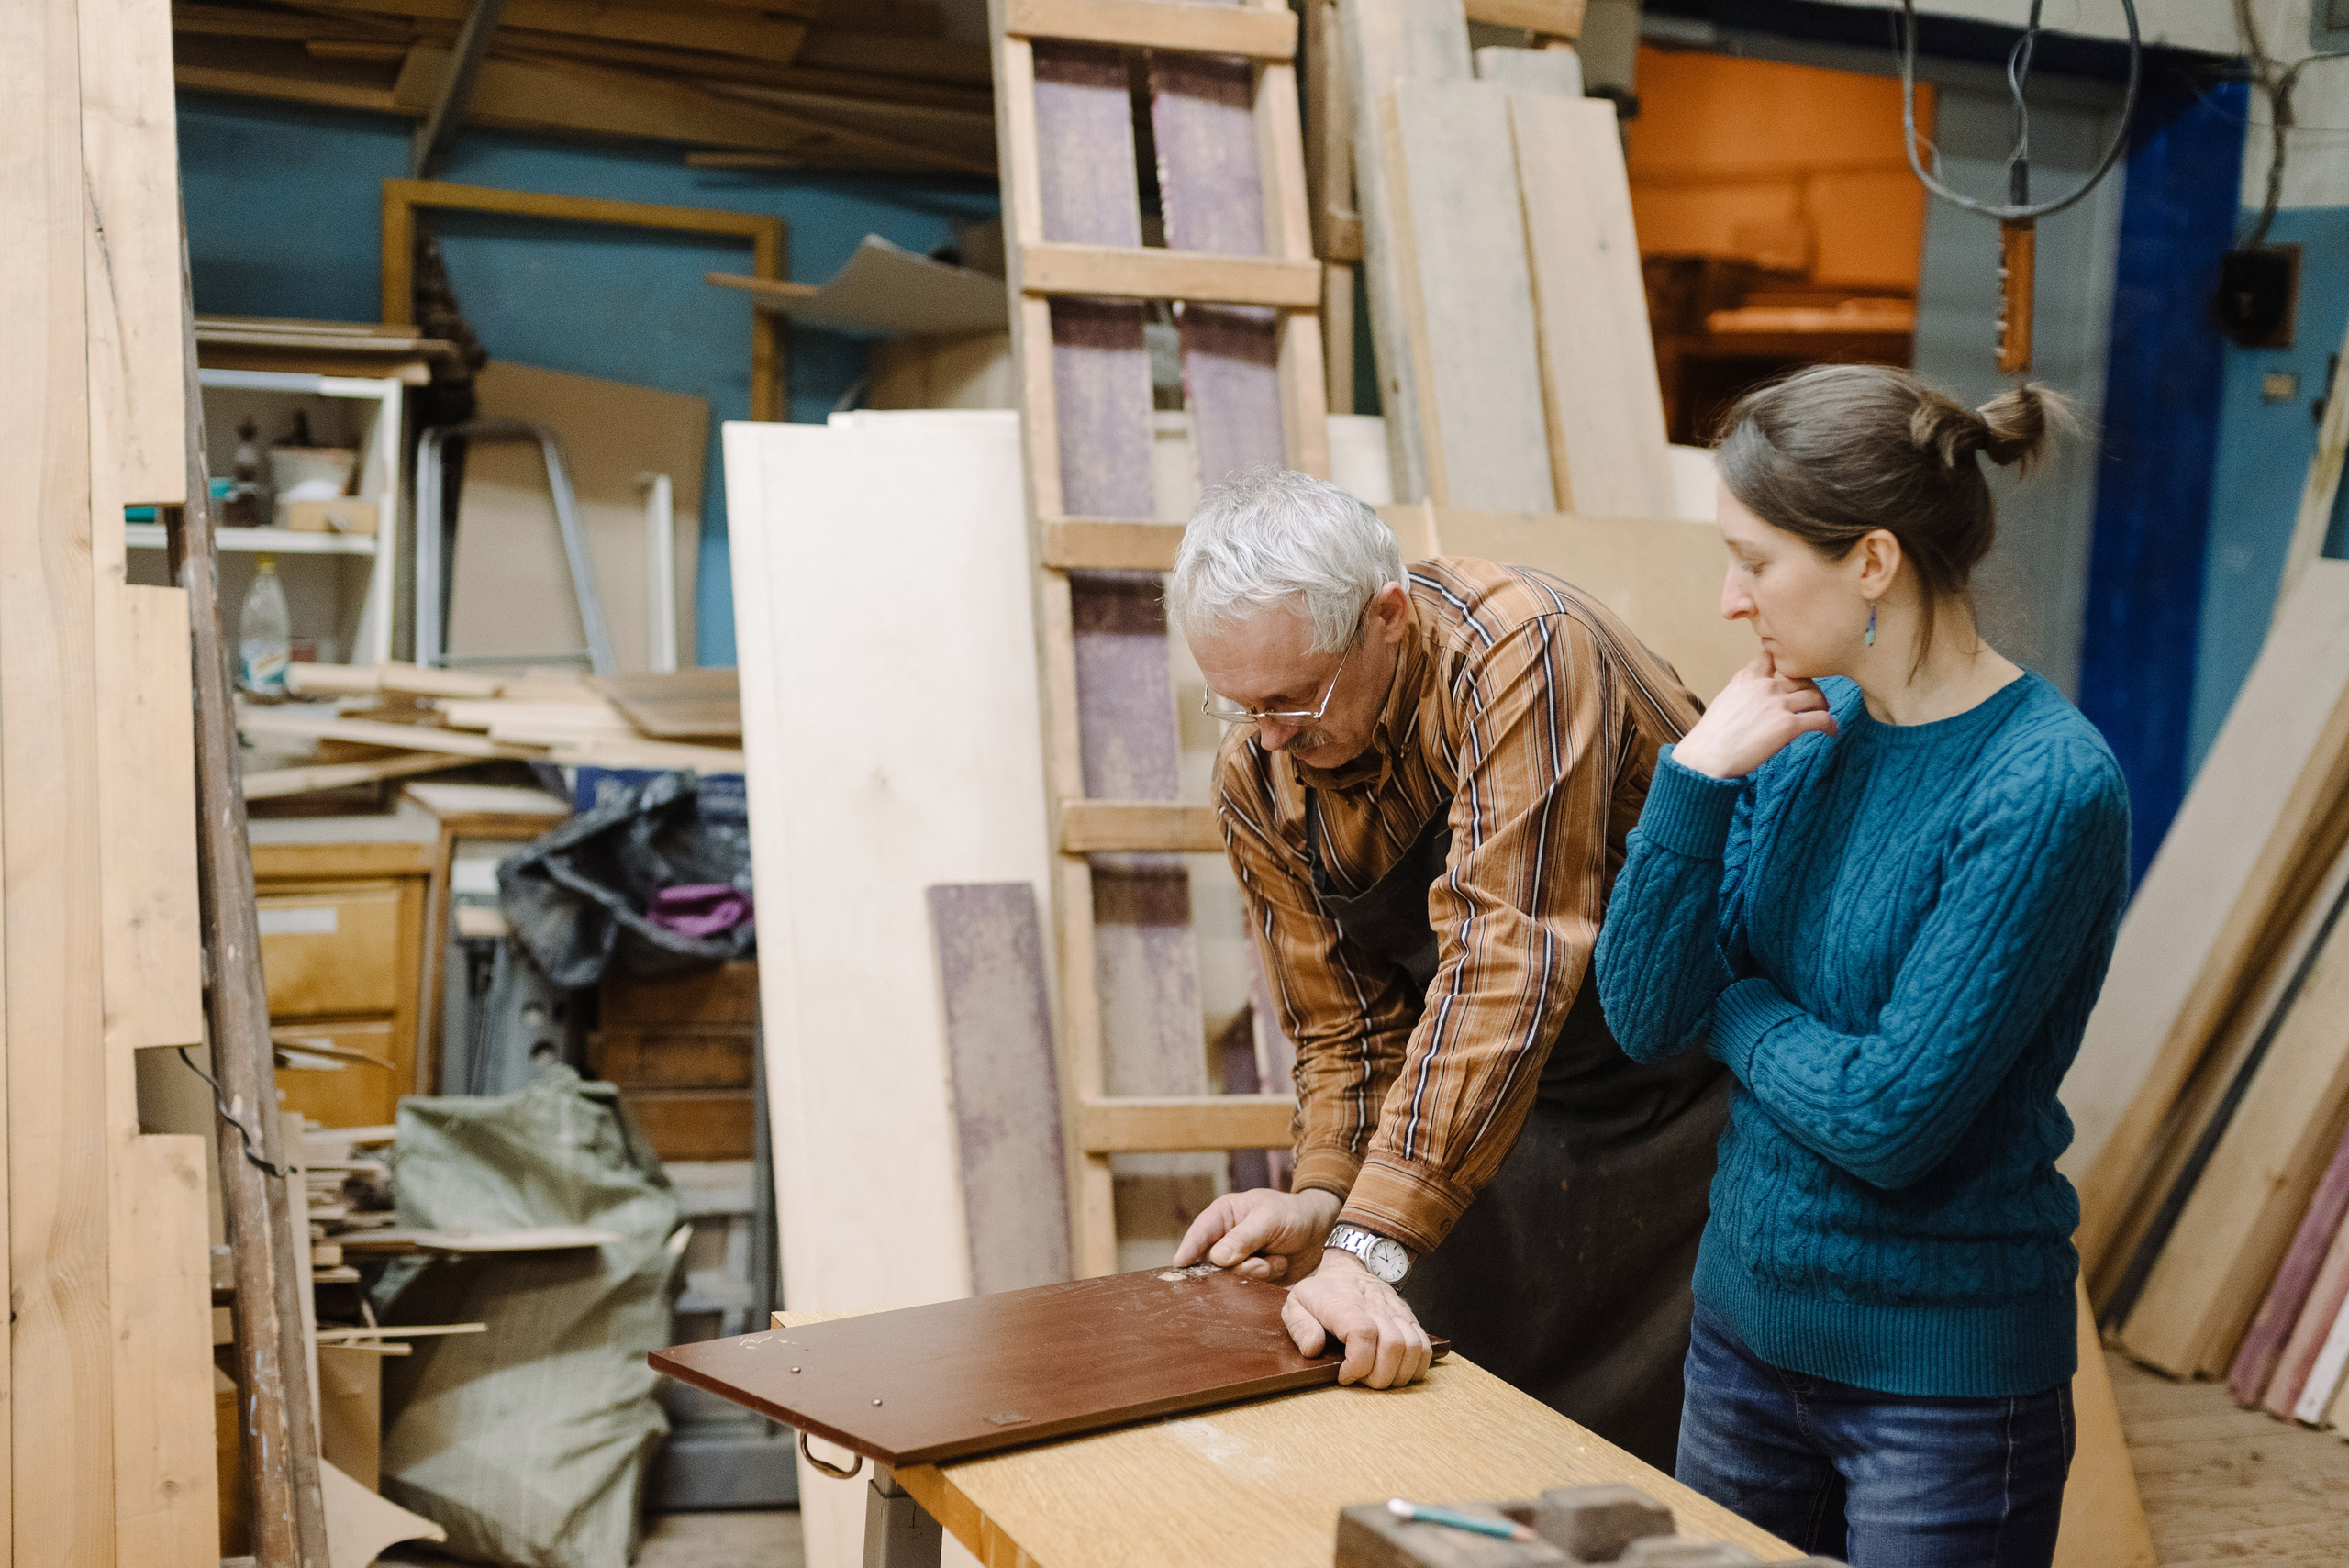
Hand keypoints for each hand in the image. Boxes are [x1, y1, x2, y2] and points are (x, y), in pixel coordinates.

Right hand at [1174, 1187, 1342, 1281]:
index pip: (1199, 1232)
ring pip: (1229, 1278)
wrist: (1322, 1232)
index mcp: (1224, 1216)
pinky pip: (1247, 1288)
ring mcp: (1238, 1261)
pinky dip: (1265, 1280)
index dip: (1189, 1248)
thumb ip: (1244, 1236)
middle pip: (1210, 1263)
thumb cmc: (1293, 1214)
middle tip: (1258, 1263)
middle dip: (1233, 1267)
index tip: (1181, 1264)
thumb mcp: (1270, 1217)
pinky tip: (1279, 1265)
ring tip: (1275, 1261)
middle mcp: (1225, 1240)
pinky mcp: (1252, 1278)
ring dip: (1254, 1273)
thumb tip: (1216, 1257)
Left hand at [1281, 1250, 1434, 1388]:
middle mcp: (1375, 1306)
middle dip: (1378, 1376)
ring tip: (1377, 1377)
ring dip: (1398, 1374)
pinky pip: (1424, 1346)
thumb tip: (1313, 1349)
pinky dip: (1416, 1366)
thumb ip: (1299, 1326)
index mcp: (1344, 1304)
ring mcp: (1396, 1312)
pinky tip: (1397, 1372)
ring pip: (1413, 1348)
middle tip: (1361, 1379)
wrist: (1350, 1267)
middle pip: (1393, 1346)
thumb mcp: (1296, 1302)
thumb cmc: (1322, 1291)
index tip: (1344, 1375)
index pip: (1363, 1333)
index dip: (1358, 1363)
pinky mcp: (1409, 1318)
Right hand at [1671, 652, 1837, 779]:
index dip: (1787, 664)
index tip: (1793, 676)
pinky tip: (1831, 733)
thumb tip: (1755, 703)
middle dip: (1811, 689)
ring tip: (1822, 716)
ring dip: (1823, 707)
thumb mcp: (1724, 702)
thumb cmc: (1710, 738)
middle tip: (1813, 702)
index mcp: (1746, 678)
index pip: (1773, 656)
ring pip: (1816, 697)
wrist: (1705, 758)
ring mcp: (1777, 704)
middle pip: (1802, 678)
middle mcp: (1764, 686)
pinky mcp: (1788, 726)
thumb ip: (1744, 694)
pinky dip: (1830, 726)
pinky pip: (1822, 720)